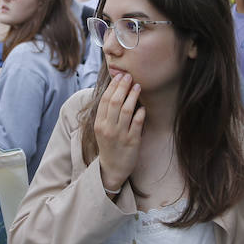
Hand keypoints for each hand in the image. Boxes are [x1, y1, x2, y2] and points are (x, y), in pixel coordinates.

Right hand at [94, 72, 143, 192]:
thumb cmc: (109, 144)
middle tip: (130, 77)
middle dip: (123, 87)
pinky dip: (140, 114)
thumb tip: (115, 90)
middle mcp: (108, 128)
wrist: (112, 168)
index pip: (105, 100)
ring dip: (133, 96)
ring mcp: (120, 135)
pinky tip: (143, 108)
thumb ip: (106, 112)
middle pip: (115, 102)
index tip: (120, 76)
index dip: (113, 86)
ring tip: (138, 87)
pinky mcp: (132, 142)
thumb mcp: (102, 128)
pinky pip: (137, 124)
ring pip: (126, 111)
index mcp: (99, 123)